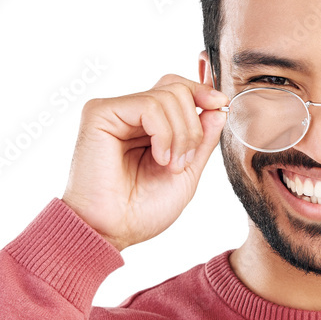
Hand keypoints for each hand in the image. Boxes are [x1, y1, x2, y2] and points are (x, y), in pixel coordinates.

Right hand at [61, 74, 228, 250]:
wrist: (112, 231)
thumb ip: (202, 139)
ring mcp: (114, 111)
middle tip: (183, 162)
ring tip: (169, 165)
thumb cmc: (142, 210)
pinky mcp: (100, 112)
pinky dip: (164, 134)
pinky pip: (149, 106)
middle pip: (176, 88)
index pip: (177, 90)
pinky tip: (158, 158)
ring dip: (181, 135)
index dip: (201, 93)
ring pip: (168, 95)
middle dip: (193, 126)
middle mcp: (129, 114)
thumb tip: (218, 106)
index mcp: (147, 126)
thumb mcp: (187, 172)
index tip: (221, 105)